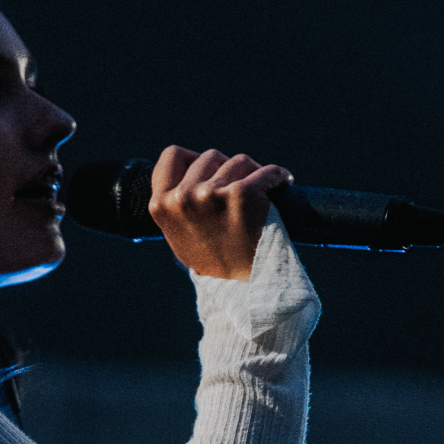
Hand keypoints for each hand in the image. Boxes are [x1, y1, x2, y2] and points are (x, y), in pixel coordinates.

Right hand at [148, 146, 291, 281]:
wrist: (246, 287)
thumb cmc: (216, 261)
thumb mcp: (180, 235)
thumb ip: (176, 206)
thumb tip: (183, 181)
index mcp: (161, 205)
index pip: (172, 155)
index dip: (193, 160)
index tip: (211, 172)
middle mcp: (183, 197)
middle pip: (210, 156)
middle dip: (228, 169)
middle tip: (241, 190)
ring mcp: (211, 194)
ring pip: (239, 161)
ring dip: (253, 173)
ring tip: (261, 195)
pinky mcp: (242, 194)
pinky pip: (267, 171)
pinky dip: (279, 177)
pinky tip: (282, 185)